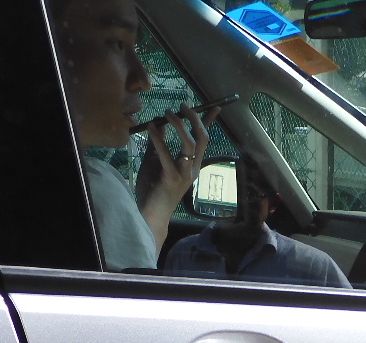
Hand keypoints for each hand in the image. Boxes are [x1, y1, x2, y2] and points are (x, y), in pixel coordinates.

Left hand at [135, 103, 209, 250]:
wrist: (150, 214)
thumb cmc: (152, 189)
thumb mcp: (156, 160)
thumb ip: (160, 144)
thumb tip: (160, 124)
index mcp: (192, 164)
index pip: (203, 140)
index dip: (209, 122)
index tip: (215, 106)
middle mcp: (193, 168)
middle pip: (201, 139)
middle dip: (194, 119)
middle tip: (182, 105)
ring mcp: (184, 174)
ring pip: (190, 144)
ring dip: (179, 125)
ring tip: (167, 113)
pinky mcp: (172, 179)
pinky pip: (167, 155)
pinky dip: (159, 139)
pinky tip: (151, 128)